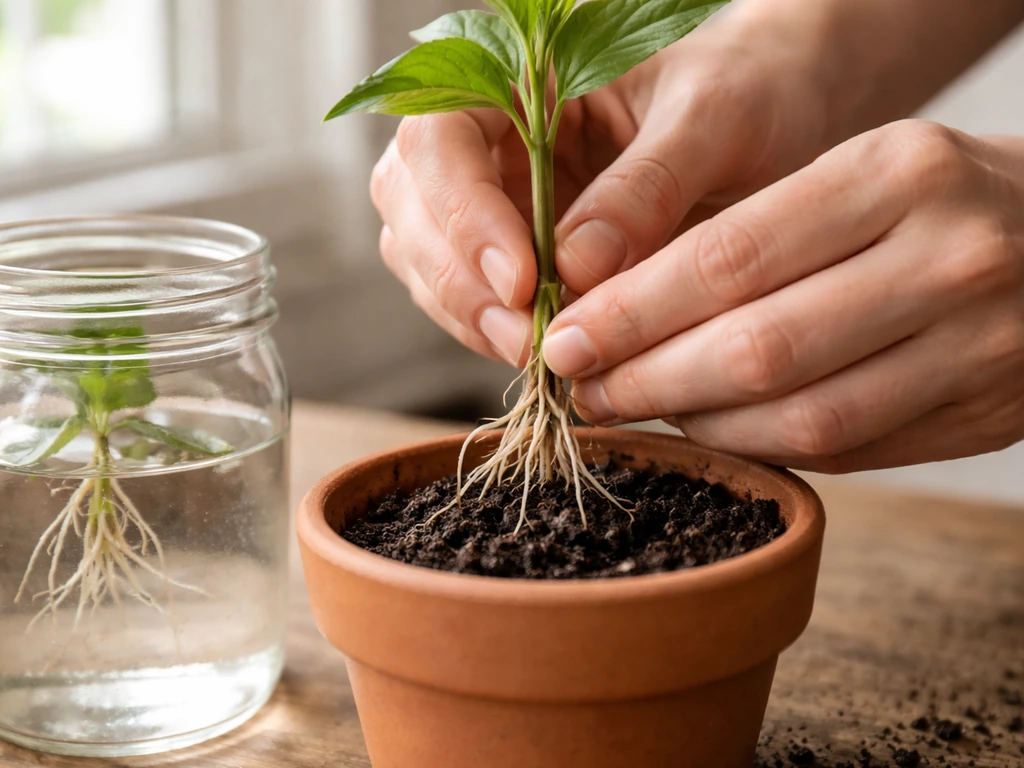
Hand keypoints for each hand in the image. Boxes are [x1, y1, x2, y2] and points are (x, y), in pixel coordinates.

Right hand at [370, 6, 832, 364]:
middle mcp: (491, 130)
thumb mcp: (715, 118)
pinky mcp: (514, 246)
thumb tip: (574, 269)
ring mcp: (496, 191)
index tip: (521, 280)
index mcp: (521, 71)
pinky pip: (470, 294)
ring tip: (538, 355)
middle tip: (526, 338)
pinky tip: (542, 350)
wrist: (780, 109)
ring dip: (469, 315)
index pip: (439, 134)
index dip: (462, 212)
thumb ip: (648, 185)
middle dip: (458, 279)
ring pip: (426, 255)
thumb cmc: (751, 85)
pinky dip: (491, 330)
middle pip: (411, 201)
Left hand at [543, 120, 1023, 471]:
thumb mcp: (849, 171)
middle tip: (585, 389)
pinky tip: (716, 430)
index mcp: (896, 175)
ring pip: (802, 419)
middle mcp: (946, 260)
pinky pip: (848, 453)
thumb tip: (618, 310)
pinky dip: (765, 448)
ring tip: (639, 411)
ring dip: (699, 425)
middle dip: (648, 380)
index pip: (729, 260)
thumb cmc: (930, 196)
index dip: (631, 313)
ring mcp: (978, 348)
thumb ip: (746, 235)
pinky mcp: (987, 416)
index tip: (566, 340)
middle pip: (757, 349)